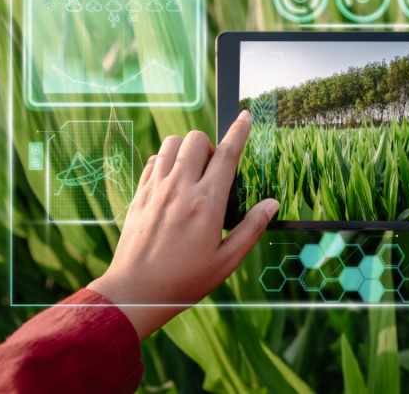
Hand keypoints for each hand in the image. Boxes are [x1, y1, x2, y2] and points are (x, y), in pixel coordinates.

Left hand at [87, 110, 279, 339]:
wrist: (136, 292)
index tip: (245, 116)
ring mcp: (156, 189)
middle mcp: (181, 189)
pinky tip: (172, 183)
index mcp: (207, 203)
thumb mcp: (227, 261)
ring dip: (187, 150)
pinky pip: (153, 160)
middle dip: (211, 146)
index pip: (228, 154)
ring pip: (172, 143)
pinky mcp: (139, 195)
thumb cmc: (185, 281)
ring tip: (193, 174)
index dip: (239, 131)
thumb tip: (272, 203)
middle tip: (213, 173)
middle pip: (197, 139)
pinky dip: (166, 162)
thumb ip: (252, 228)